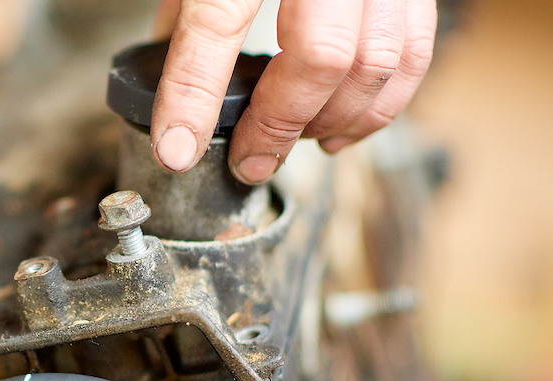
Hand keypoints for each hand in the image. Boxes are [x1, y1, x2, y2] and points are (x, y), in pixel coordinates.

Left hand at [150, 0, 436, 183]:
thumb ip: (190, 7)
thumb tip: (172, 79)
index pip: (216, 20)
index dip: (193, 95)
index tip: (176, 149)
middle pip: (317, 54)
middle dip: (279, 125)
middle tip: (250, 161)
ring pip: (375, 61)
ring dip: (333, 121)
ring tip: (296, 145)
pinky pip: (413, 52)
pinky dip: (380, 105)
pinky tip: (342, 127)